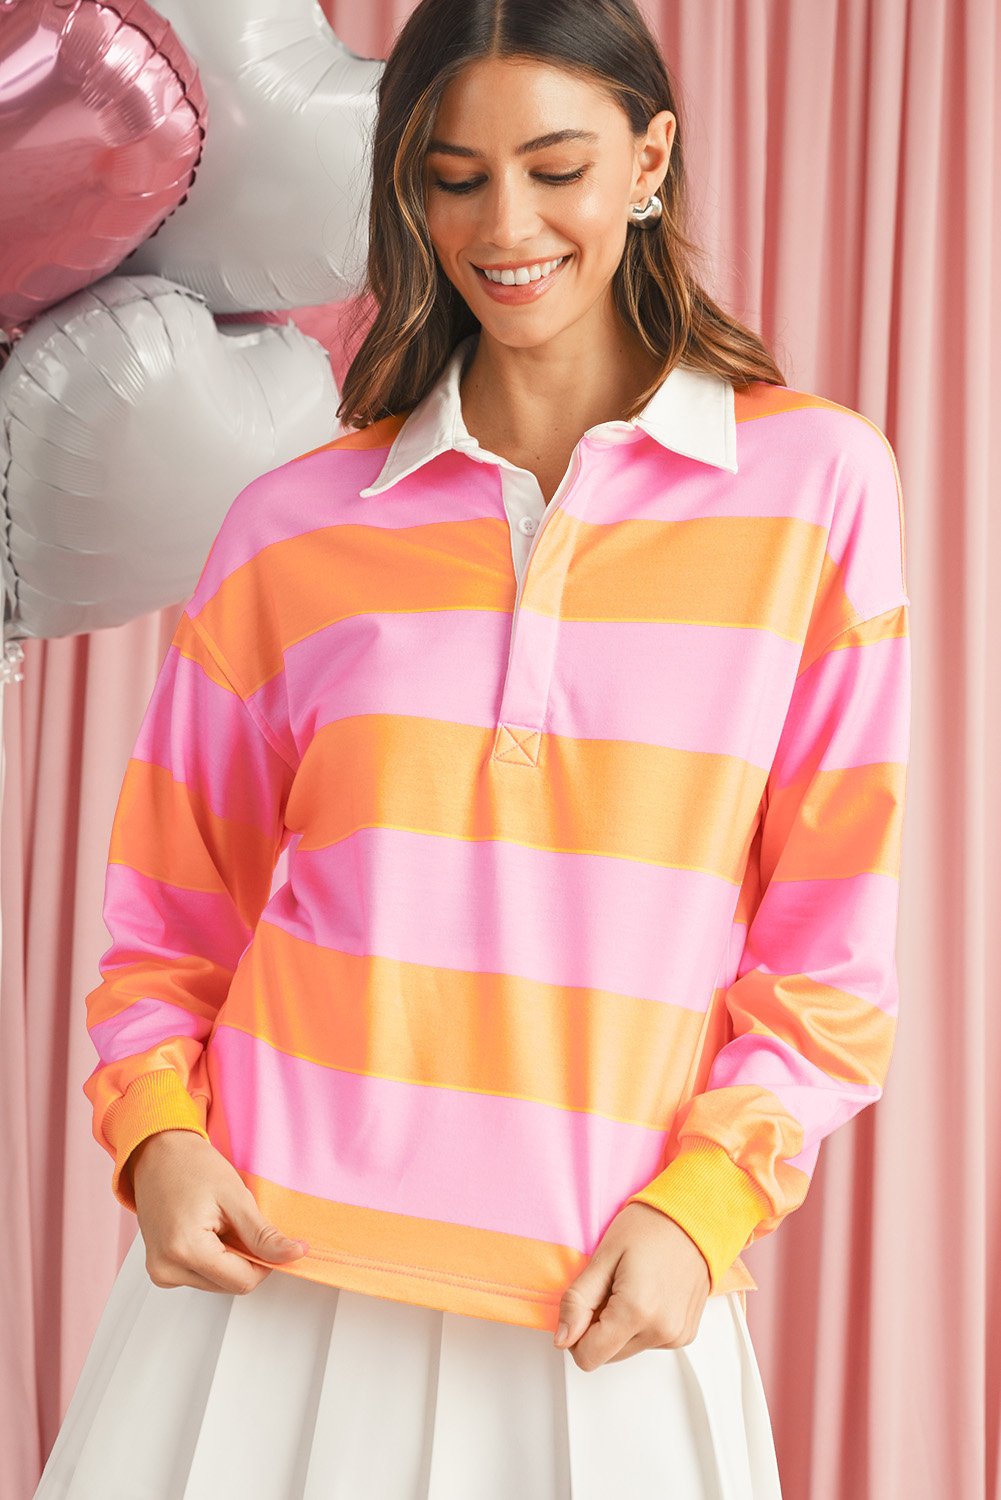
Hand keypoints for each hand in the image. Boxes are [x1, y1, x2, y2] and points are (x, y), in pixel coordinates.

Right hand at [128, 1129, 309, 1293]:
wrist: (158, 1154)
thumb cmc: (192, 1166)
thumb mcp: (236, 1197)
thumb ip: (263, 1235)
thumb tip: (294, 1255)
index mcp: (185, 1250)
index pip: (242, 1282)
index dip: (265, 1263)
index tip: (270, 1240)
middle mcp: (166, 1268)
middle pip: (228, 1285)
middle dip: (244, 1258)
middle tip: (238, 1222)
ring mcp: (160, 1271)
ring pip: (216, 1283)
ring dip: (228, 1258)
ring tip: (219, 1223)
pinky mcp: (161, 1269)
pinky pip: (200, 1276)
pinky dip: (213, 1258)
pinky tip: (207, 1231)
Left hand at [553, 1202, 709, 1368]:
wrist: (693, 1217)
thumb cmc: (650, 1227)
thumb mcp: (603, 1255)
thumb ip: (578, 1301)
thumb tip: (562, 1338)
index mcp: (636, 1311)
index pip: (589, 1357)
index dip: (576, 1333)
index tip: (583, 1306)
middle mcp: (660, 1331)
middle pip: (607, 1356)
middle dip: (599, 1327)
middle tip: (609, 1287)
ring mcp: (676, 1335)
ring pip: (626, 1349)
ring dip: (619, 1325)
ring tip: (631, 1286)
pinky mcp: (684, 1334)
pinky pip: (648, 1342)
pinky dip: (640, 1323)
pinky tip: (647, 1293)